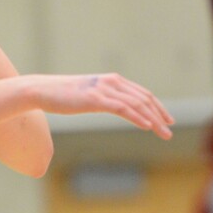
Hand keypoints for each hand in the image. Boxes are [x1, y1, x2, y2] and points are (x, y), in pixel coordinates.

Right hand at [28, 73, 173, 139]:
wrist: (43, 90)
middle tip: (170, 130)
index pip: (141, 93)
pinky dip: (137, 117)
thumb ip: (104, 97)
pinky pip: (122, 108)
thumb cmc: (63, 95)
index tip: (167, 120)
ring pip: (136, 104)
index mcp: (111, 80)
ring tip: (164, 132)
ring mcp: (103, 89)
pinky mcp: (95, 99)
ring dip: (153, 119)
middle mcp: (110, 81)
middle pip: (143, 98)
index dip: (157, 106)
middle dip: (159, 114)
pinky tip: (147, 126)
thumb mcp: (89, 95)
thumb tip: (115, 106)